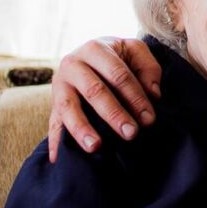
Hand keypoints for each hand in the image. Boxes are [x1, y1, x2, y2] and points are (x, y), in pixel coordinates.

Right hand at [48, 37, 161, 161]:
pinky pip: (52, 123)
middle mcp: (72, 64)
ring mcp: (59, 85)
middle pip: (94, 91)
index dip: (135, 96)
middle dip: (114, 114)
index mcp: (95, 48)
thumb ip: (148, 68)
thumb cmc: (117, 57)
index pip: (118, 74)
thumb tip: (154, 94)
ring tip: (95, 147)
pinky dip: (55, 141)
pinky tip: (58, 158)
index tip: (149, 118)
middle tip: (131, 133)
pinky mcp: (52, 103)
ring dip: (82, 128)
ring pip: (68, 107)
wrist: (87, 56)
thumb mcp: (134, 51)